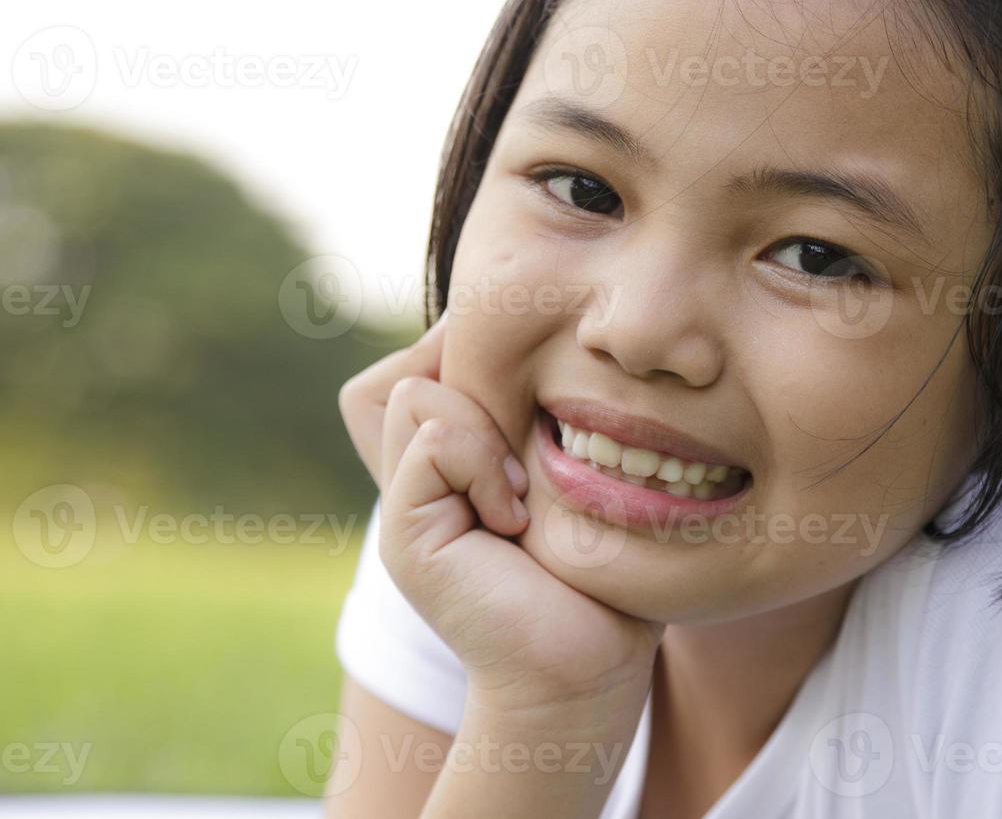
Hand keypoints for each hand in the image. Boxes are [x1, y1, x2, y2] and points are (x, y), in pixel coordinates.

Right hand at [339, 315, 663, 713]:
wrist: (586, 671)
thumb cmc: (599, 574)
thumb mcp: (573, 472)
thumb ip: (538, 415)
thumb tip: (545, 329)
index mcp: (448, 460)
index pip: (426, 355)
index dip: (473, 355)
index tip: (532, 414)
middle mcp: (413, 475)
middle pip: (412, 362)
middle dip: (479, 383)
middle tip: (526, 456)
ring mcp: (402, 504)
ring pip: (414, 388)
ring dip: (484, 426)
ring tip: (521, 493)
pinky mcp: (403, 531)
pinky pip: (431, 434)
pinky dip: (482, 462)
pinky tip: (513, 517)